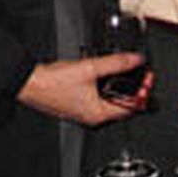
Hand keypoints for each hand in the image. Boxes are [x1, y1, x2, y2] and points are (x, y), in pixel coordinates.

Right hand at [18, 53, 145, 125]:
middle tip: (139, 72)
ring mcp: (84, 111)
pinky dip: (105, 87)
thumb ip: (115, 63)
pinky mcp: (76, 104)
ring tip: (123, 70)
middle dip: (133, 89)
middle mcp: (92, 116)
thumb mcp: (89, 68)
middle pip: (122, 105)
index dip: (143, 92)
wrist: (30, 83)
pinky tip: (102, 75)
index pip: (132, 107)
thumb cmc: (52, 83)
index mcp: (99, 113)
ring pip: (110, 101)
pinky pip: (98, 98)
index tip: (147, 77)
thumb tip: (134, 59)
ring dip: (119, 87)